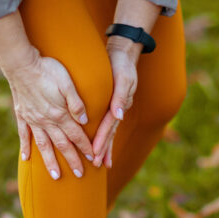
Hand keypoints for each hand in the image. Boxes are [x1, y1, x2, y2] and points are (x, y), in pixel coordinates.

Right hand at [5, 49, 93, 178]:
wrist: (21, 63)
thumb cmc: (48, 69)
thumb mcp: (67, 82)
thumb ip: (76, 102)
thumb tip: (85, 120)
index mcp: (60, 114)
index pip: (76, 135)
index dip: (86, 147)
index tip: (94, 158)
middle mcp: (46, 121)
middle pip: (62, 145)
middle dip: (72, 160)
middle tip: (80, 175)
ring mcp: (33, 120)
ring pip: (43, 146)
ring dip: (50, 161)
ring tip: (56, 176)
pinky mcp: (22, 115)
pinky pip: (24, 135)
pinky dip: (25, 148)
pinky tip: (26, 159)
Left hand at [92, 36, 140, 167]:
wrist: (123, 53)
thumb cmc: (122, 64)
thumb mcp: (123, 78)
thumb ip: (120, 97)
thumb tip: (118, 116)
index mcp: (119, 104)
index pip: (109, 126)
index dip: (102, 140)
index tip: (95, 154)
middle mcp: (118, 109)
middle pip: (110, 133)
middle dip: (103, 149)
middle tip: (96, 165)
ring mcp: (116, 109)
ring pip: (110, 132)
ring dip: (106, 147)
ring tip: (102, 163)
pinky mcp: (112, 106)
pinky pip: (108, 124)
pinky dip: (106, 136)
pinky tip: (102, 145)